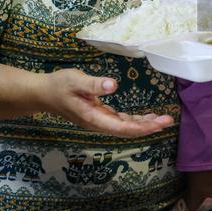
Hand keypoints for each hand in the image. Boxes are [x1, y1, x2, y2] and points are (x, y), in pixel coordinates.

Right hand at [45, 69, 174, 137]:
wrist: (43, 93)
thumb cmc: (58, 85)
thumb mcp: (75, 80)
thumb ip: (93, 84)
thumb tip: (112, 85)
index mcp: (93, 118)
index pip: (122, 126)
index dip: (142, 127)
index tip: (158, 124)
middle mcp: (98, 123)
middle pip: (127, 130)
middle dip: (148, 127)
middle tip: (168, 120)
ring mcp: (99, 121)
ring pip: (125, 127)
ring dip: (144, 124)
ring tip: (162, 119)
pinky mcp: (100, 115)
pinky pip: (121, 121)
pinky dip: (134, 119)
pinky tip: (146, 116)